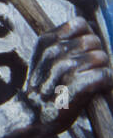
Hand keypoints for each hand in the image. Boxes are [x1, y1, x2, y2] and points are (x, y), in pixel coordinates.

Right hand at [21, 18, 111, 133]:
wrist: (30, 114)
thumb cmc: (44, 85)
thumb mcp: (44, 56)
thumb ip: (64, 40)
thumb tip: (90, 26)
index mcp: (46, 41)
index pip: (80, 24)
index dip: (87, 36)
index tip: (83, 52)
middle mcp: (53, 52)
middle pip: (94, 41)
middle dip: (96, 55)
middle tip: (89, 70)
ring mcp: (63, 70)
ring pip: (101, 58)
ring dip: (102, 69)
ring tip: (92, 79)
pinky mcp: (74, 88)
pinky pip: (103, 75)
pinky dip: (105, 81)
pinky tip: (98, 87)